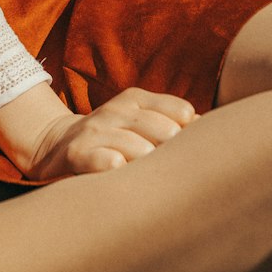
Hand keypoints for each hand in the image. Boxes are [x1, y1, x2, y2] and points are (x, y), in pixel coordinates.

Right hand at [0, 85, 197, 182]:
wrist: (54, 144)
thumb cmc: (114, 140)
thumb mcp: (140, 123)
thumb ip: (174, 125)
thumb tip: (216, 133)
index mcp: (137, 100)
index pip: (179, 112)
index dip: (194, 133)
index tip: (202, 150)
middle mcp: (118, 111)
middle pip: (161, 128)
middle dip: (174, 147)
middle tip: (183, 165)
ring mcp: (96, 130)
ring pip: (134, 144)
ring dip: (147, 158)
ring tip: (153, 170)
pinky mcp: (76, 153)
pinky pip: (97, 158)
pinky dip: (109, 163)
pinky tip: (119, 168)